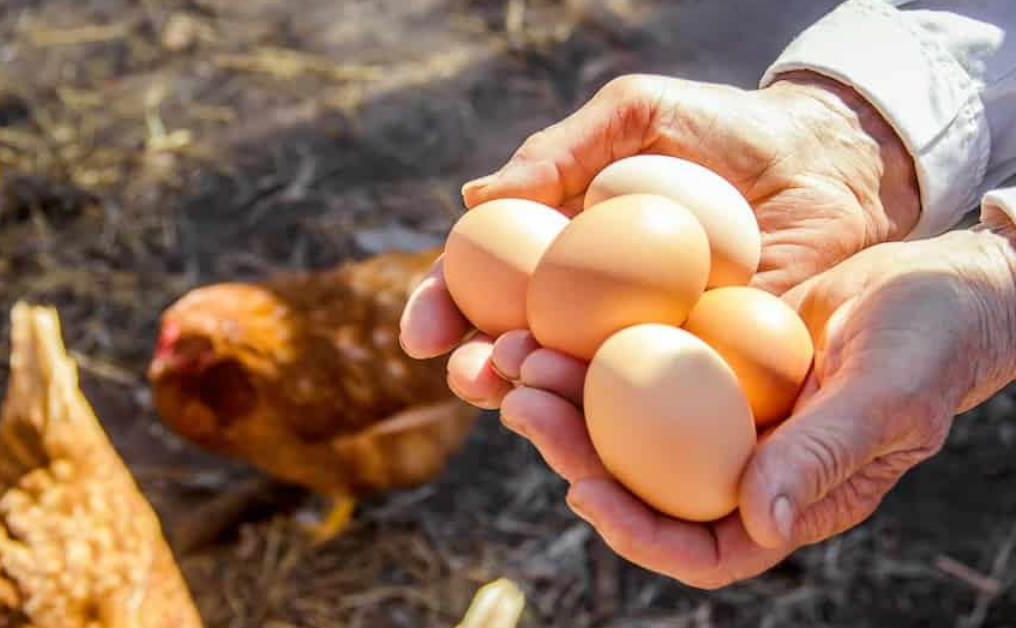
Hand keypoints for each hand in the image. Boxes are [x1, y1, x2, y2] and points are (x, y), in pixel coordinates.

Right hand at [399, 71, 919, 408]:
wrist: (827, 159)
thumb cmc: (724, 129)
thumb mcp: (636, 116)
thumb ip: (558, 150)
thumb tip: (475, 198)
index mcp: (558, 248)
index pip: (483, 284)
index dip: (443, 310)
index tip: (423, 335)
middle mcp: (588, 303)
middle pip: (514, 346)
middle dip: (479, 369)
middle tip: (472, 377)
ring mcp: (640, 341)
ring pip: (573, 383)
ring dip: (537, 398)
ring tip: (520, 393)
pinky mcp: (699, 370)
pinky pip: (651, 401)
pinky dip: (618, 417)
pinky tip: (596, 421)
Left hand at [493, 218, 1015, 588]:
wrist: (936, 281)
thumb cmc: (931, 343)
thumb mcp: (887, 395)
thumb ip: (826, 455)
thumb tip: (761, 522)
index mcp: (784, 500)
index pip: (699, 548)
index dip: (635, 531)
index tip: (583, 488)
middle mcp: (739, 466)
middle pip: (639, 484)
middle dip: (572, 449)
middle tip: (521, 402)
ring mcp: (716, 413)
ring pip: (624, 423)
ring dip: (566, 396)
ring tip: (517, 353)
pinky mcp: (701, 361)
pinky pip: (637, 364)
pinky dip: (592, 348)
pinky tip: (550, 318)